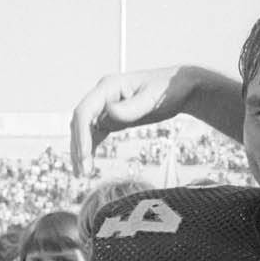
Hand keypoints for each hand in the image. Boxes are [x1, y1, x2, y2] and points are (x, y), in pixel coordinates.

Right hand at [70, 66, 192, 174]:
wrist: (180, 88)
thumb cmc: (169, 89)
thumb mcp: (153, 98)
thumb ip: (133, 107)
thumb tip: (109, 113)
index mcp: (108, 86)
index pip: (85, 112)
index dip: (81, 134)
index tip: (83, 155)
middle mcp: (102, 95)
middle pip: (81, 123)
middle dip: (79, 147)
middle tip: (82, 172)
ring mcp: (106, 106)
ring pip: (85, 130)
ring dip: (81, 151)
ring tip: (82, 174)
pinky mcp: (112, 117)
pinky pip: (96, 133)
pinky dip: (91, 148)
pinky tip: (89, 163)